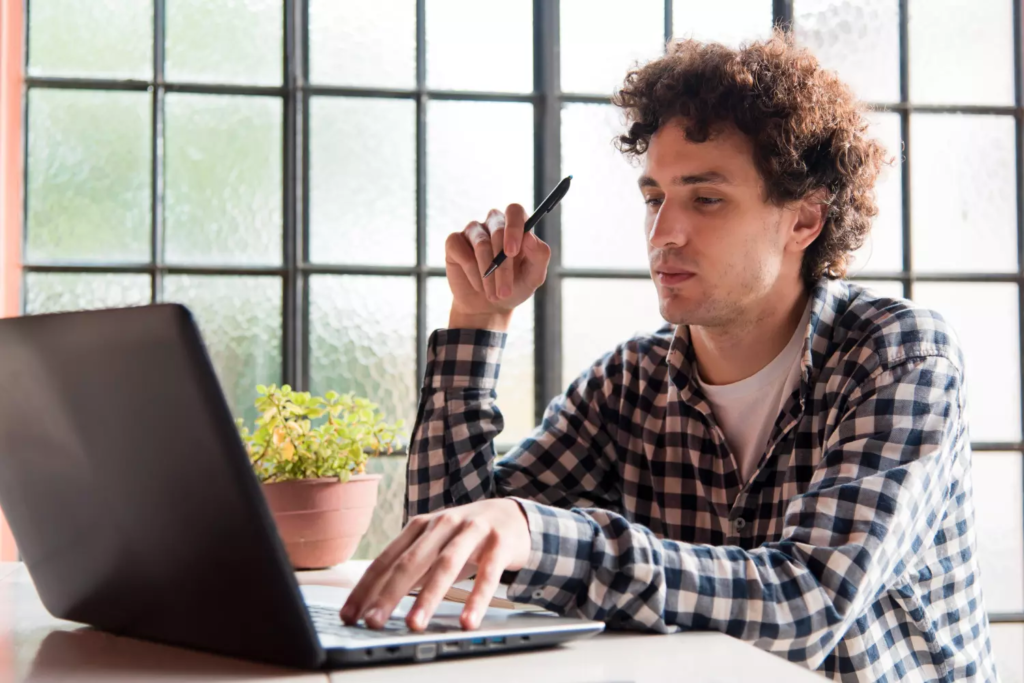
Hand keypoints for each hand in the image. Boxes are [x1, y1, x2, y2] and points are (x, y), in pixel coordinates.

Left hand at [339, 499, 530, 631]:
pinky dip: (477, 598)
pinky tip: (467, 620)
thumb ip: (411, 568)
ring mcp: (472, 530)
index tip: (349, 615)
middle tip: (373, 622)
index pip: (387, 559)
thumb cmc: (467, 537)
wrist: (513, 514)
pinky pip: (487, 573)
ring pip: (446, 564)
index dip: (366, 588)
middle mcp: (443, 524)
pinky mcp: (500, 542)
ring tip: (414, 625)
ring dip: (428, 597)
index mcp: (421, 526)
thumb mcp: (436, 546)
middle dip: (389, 594)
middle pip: (411, 561)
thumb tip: (376, 602)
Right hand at [445, 204, 551, 330]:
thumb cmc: (514, 287)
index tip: (512, 252)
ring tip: (493, 294)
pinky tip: (478, 285)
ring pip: (481, 244)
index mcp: (516, 226)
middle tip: (504, 291)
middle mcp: (494, 223)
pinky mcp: (454, 242)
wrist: (488, 307)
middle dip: (503, 266)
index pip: (514, 211)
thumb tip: (529, 237)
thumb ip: (539, 255)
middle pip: (498, 232)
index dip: (513, 228)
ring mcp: (473, 231)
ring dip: (488, 274)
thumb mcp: (533, 277)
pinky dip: (471, 273)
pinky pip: (461, 251)